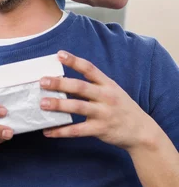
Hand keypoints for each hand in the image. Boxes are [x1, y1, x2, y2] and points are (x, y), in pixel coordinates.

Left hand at [39, 51, 156, 151]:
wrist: (142, 132)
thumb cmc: (121, 108)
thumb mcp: (113, 91)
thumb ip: (94, 85)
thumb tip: (64, 80)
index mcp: (108, 84)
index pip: (90, 69)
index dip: (74, 61)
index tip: (59, 54)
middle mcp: (106, 97)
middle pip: (80, 87)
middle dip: (60, 84)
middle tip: (43, 81)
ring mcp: (103, 114)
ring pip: (78, 107)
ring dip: (59, 105)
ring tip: (43, 104)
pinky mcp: (100, 130)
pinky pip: (77, 130)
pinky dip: (61, 131)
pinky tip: (48, 131)